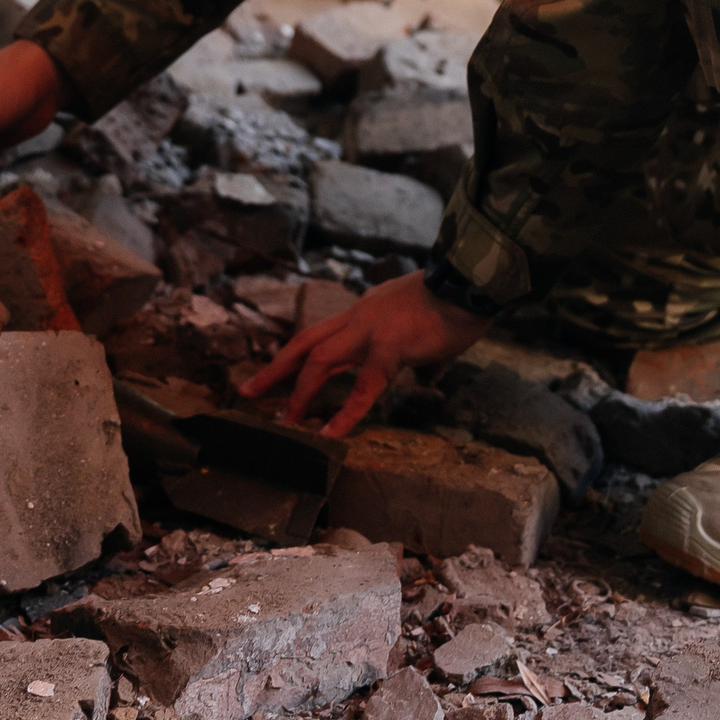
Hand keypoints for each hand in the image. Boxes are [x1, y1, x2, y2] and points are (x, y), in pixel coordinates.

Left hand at [239, 273, 490, 436]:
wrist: (471, 285)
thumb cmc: (458, 304)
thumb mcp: (429, 328)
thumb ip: (423, 354)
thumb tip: (429, 375)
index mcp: (368, 310)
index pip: (324, 333)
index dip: (299, 354)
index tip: (278, 371)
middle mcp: (360, 317)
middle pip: (305, 342)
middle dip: (276, 369)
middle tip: (248, 391)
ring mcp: (371, 331)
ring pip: (319, 360)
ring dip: (299, 392)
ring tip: (285, 421)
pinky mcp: (390, 348)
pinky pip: (362, 387)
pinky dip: (344, 413)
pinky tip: (330, 434)